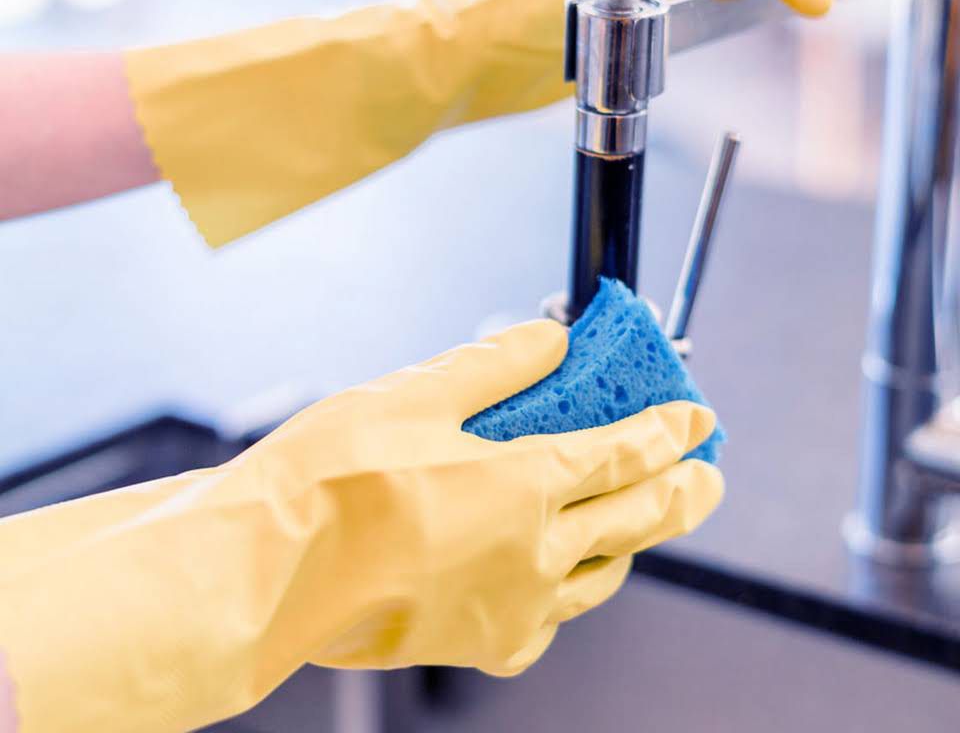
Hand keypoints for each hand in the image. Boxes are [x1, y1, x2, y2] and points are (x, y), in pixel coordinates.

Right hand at [0, 320, 721, 731]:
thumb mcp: (418, 393)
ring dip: (635, 542)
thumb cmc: (332, 481)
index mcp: (526, 484)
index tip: (697, 417)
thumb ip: (497, 362)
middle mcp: (535, 553)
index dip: (669, 429)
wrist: (270, 572)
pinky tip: (561, 575)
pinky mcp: (480, 643)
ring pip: (603, 575)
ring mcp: (513, 608)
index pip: (626, 451)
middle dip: (682, 492)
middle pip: (637, 518)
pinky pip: (552, 618)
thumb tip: (550, 337)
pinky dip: (571, 589)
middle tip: (709, 476)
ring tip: (643, 520)